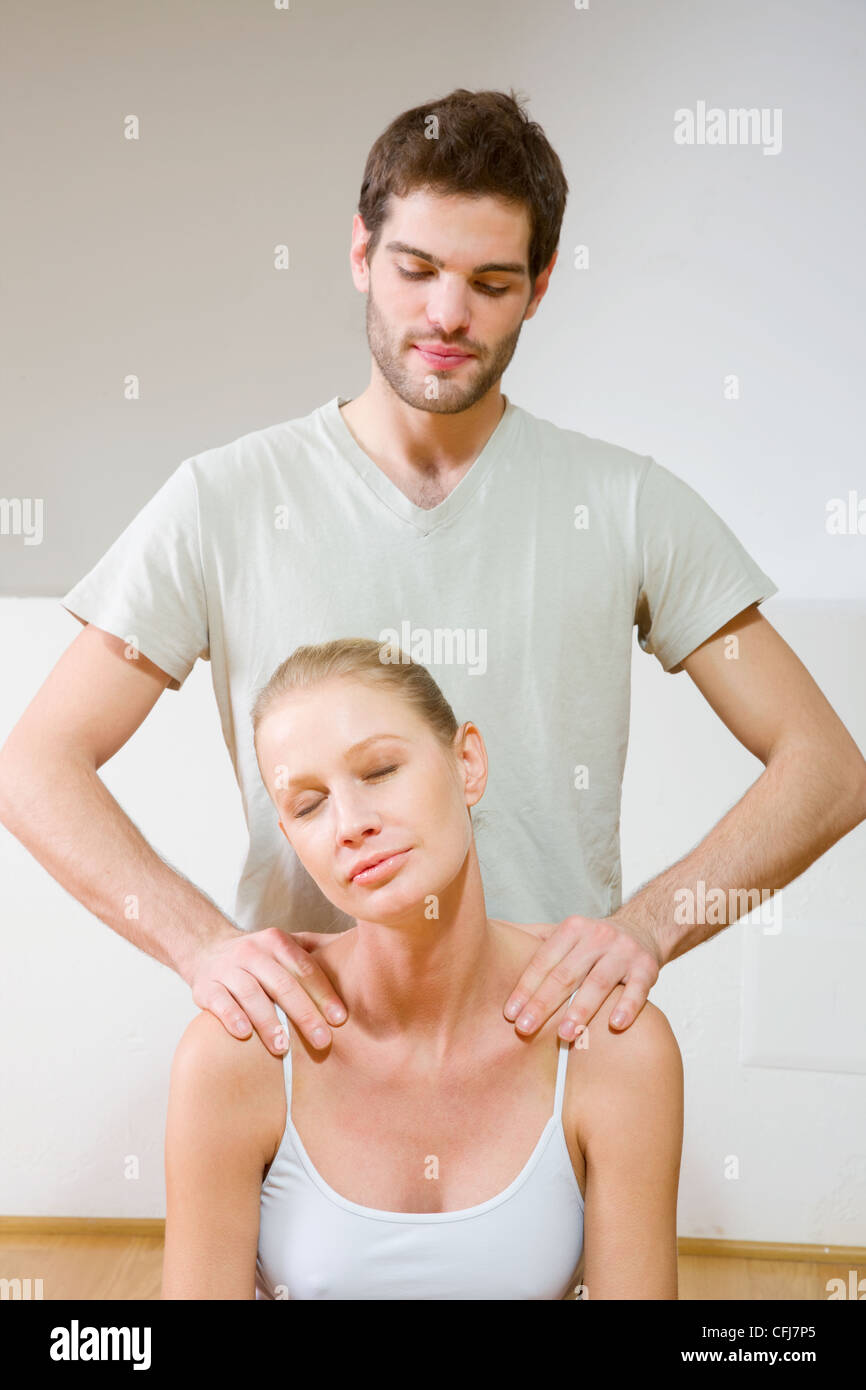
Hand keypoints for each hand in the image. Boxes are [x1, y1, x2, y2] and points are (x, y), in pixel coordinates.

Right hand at [187, 926, 350, 1055]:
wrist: (206, 948)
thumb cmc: (258, 957)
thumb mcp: (284, 946)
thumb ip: (315, 953)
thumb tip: (359, 961)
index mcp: (277, 941)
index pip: (305, 968)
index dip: (323, 993)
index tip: (340, 1019)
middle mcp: (252, 952)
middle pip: (282, 984)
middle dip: (304, 1014)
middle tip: (322, 1041)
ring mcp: (227, 968)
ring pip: (251, 994)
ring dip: (268, 1022)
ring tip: (283, 1048)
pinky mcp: (206, 986)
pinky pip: (220, 1002)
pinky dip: (231, 1017)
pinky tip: (244, 1034)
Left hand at [501, 914, 661, 1037]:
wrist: (643, 929)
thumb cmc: (593, 941)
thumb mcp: (567, 933)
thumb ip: (534, 940)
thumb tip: (490, 943)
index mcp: (572, 929)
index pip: (544, 961)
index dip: (525, 987)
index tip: (510, 1014)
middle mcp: (597, 937)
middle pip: (567, 974)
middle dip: (544, 1003)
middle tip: (525, 1030)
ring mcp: (623, 952)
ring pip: (599, 983)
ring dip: (581, 1010)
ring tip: (564, 1035)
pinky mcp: (647, 968)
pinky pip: (637, 990)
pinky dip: (627, 1007)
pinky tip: (615, 1025)